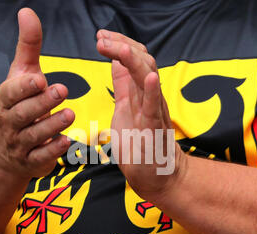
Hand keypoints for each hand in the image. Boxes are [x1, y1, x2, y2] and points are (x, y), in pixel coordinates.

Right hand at [0, 8, 74, 178]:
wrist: (3, 148)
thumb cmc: (17, 105)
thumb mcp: (21, 76)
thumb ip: (29, 48)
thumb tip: (28, 12)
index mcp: (6, 100)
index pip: (11, 93)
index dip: (24, 87)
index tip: (40, 78)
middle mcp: (10, 122)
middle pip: (23, 113)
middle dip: (41, 103)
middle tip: (62, 90)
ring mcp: (19, 144)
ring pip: (34, 135)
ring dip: (51, 125)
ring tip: (70, 114)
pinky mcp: (31, 161)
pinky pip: (41, 157)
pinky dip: (52, 150)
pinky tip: (66, 141)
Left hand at [96, 30, 184, 202]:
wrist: (155, 174)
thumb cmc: (140, 144)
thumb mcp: (125, 109)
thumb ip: (123, 85)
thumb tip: (115, 62)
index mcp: (137, 93)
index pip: (132, 59)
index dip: (118, 43)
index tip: (100, 36)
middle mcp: (148, 97)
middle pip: (141, 61)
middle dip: (120, 45)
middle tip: (100, 38)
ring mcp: (153, 112)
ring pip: (148, 78)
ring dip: (133, 60)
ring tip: (118, 48)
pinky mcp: (154, 130)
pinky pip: (155, 108)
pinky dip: (153, 92)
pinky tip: (150, 78)